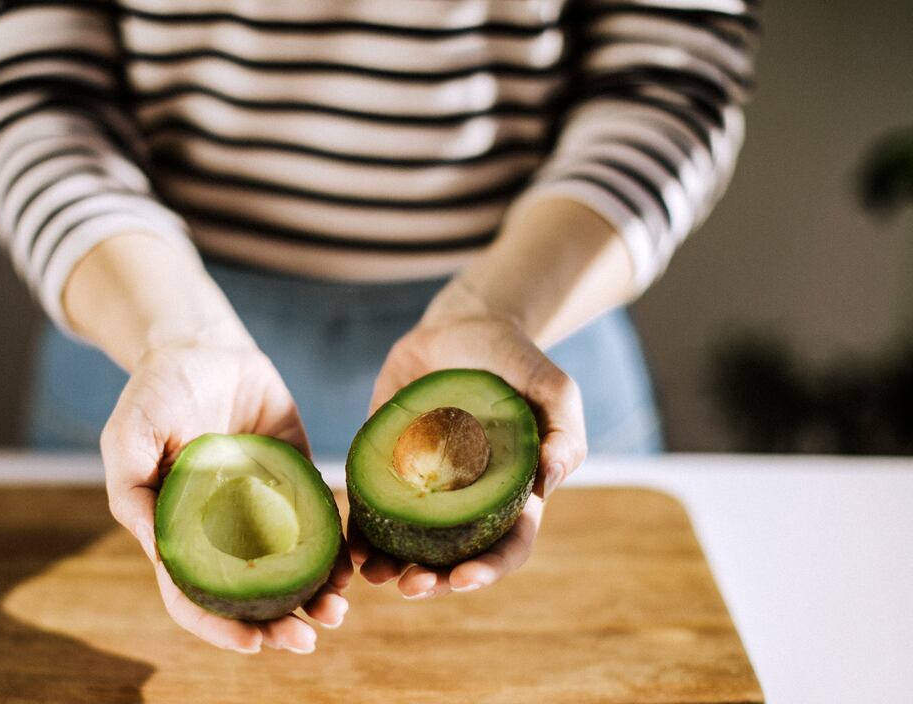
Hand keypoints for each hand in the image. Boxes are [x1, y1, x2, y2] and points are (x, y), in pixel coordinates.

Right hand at [101, 338, 351, 653]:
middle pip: (249, 595)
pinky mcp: (296, 481)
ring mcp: (262, 509)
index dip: (220, 626)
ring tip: (339, 610)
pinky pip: (320, 524)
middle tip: (309, 639)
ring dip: (314, 597)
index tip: (255, 643)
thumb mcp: (129, 435)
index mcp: (179, 532)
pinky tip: (352, 564)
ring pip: (290, 569)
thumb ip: (133, 491)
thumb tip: (161, 553)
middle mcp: (223, 531)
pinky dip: (336, 550)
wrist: (204, 345)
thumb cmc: (155, 391)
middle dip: (278, 624)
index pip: (194, 596)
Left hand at [350, 280, 586, 598]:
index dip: (489, 569)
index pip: (507, 545)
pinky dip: (360, 530)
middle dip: (434, 581)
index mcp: (512, 494)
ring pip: (409, 542)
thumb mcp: (552, 387)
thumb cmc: (515, 359)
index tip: (463, 580)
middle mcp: (467, 500)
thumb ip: (564, 431)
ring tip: (372, 575)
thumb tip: (552, 478)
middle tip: (410, 587)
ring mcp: (425, 486)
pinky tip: (348, 546)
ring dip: (392, 566)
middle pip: (454, 557)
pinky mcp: (388, 465)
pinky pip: (372, 505)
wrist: (461, 325)